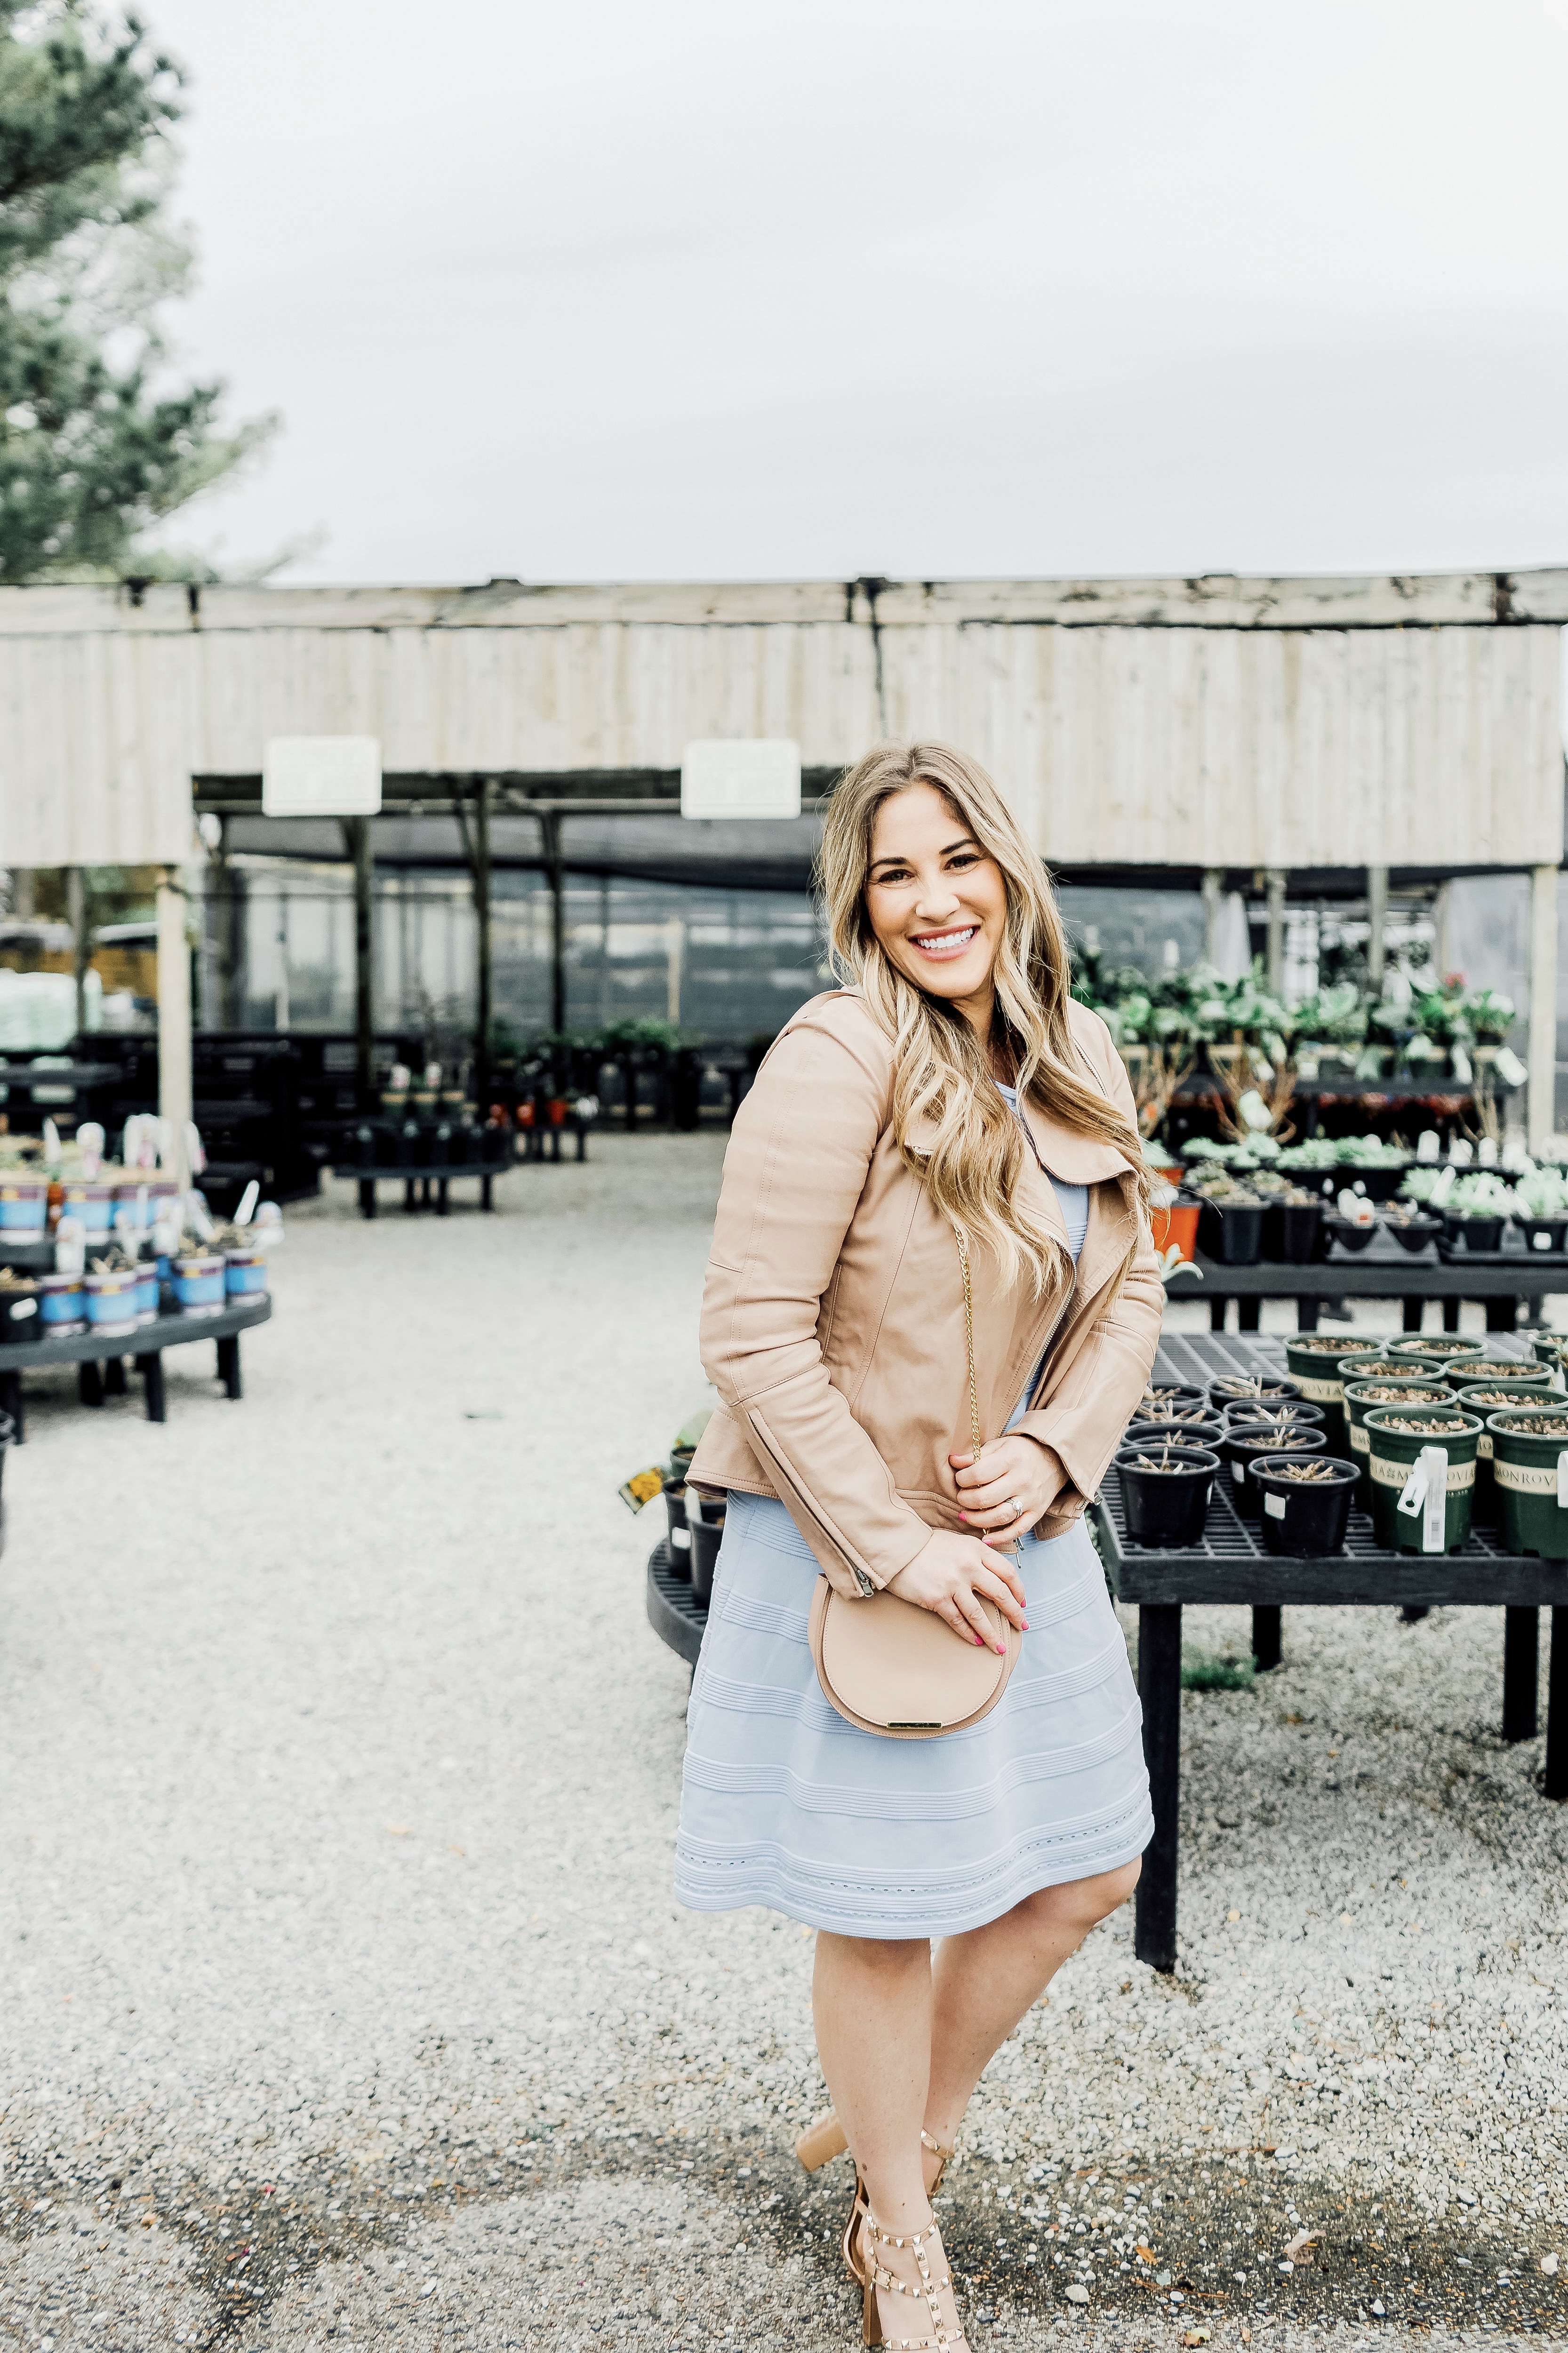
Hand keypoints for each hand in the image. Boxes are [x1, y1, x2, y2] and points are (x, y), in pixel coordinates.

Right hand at [885, 1529, 1027, 1652]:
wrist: (898, 1548)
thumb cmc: (927, 1545)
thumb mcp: (958, 1542)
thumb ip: (978, 1556)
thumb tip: (997, 1576)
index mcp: (976, 1550)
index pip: (1008, 1573)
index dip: (1019, 1590)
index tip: (1023, 1603)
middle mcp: (968, 1566)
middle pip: (1000, 1594)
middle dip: (1015, 1614)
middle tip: (1022, 1626)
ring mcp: (953, 1584)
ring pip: (980, 1614)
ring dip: (992, 1634)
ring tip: (1000, 1647)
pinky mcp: (937, 1598)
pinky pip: (957, 1621)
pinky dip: (968, 1633)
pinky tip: (976, 1641)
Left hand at [950, 1433, 1065, 1542]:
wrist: (1054, 1458)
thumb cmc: (1021, 1452)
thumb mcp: (999, 1445)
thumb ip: (976, 1455)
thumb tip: (953, 1461)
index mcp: (1011, 1459)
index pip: (979, 1473)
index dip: (962, 1479)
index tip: (959, 1479)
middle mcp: (1022, 1480)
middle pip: (986, 1498)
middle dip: (966, 1500)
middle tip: (961, 1498)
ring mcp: (1031, 1499)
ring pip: (999, 1517)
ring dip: (977, 1520)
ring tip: (966, 1515)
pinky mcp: (1037, 1513)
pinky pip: (1018, 1531)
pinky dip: (1000, 1538)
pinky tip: (985, 1538)